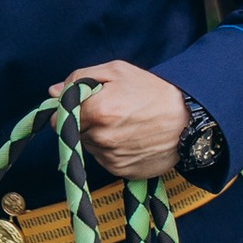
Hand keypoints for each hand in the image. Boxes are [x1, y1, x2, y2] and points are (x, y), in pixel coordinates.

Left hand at [55, 59, 187, 178]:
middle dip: (85, 123)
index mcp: (97, 110)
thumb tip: (53, 92)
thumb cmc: (153, 91)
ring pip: (89, 148)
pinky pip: (105, 160)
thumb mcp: (117, 71)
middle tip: (110, 112)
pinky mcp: (122, 171)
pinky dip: (112, 151)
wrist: (189, 120)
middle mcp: (102, 137)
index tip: (81, 106)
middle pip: (73, 134)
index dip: (67, 111)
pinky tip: (130, 139)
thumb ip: (80, 78)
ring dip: (98, 137)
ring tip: (124, 125)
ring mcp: (112, 157)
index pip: (59, 119)